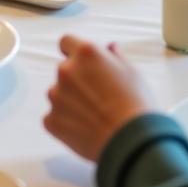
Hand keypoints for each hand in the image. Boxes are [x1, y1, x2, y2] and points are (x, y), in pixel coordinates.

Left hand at [43, 35, 153, 161]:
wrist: (131, 144)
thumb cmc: (136, 106)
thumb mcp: (133, 74)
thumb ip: (116, 57)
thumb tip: (109, 48)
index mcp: (86, 53)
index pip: (66, 42)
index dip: (73, 52)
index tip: (82, 64)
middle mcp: (66, 70)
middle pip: (65, 71)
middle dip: (77, 81)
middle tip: (98, 98)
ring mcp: (56, 95)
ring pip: (58, 94)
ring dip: (70, 101)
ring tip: (95, 117)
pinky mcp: (51, 120)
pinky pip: (54, 117)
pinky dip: (65, 122)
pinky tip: (85, 130)